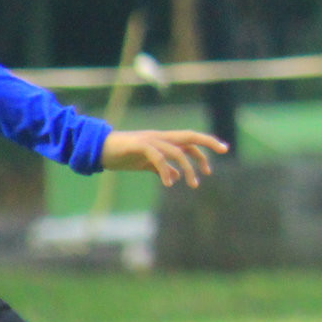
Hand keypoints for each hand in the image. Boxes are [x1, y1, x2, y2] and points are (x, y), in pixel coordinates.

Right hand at [101, 128, 226, 186]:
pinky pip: (158, 157)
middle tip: (224, 151)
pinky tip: (169, 184)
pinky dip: (166, 170)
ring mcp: (150, 140)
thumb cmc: (122, 155)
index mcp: (163, 140)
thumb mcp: (146, 164)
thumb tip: (177, 177)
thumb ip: (162, 169)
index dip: (207, 144)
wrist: (97, 149)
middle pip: (189, 136)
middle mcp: (160, 137)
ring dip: (188, 168)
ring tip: (194, 185)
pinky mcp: (139, 145)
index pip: (190, 139)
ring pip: (177, 151)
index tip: (224, 150)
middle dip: (208, 143)